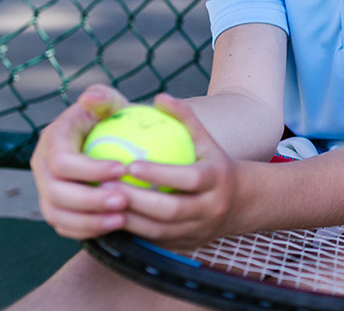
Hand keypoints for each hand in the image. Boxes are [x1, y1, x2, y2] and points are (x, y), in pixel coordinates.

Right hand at [30, 83, 132, 238]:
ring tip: (122, 219)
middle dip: (89, 200)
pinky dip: (87, 230)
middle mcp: (43, 168)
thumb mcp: (109, 103)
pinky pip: (65, 227)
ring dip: (89, 221)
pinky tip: (116, 227)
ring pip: (57, 215)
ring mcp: (46, 191)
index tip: (123, 168)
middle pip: (56, 193)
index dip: (89, 168)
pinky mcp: (57, 209)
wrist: (110, 142)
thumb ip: (102, 98)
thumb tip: (91, 98)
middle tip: (124, 200)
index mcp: (52, 141)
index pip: (63, 161)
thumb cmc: (112, 119)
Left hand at [111, 93, 242, 247]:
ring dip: (129, 220)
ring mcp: (198, 230)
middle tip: (105, 187)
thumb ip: (185, 118)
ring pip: (160, 231)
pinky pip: (156, 241)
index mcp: (216, 180)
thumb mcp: (207, 140)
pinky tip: (110, 219)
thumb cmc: (215, 164)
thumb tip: (160, 97)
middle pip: (171, 210)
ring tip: (102, 204)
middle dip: (136, 200)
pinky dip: (133, 232)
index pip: (188, 178)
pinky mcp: (186, 245)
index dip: (160, 173)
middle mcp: (210, 208)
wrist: (242, 203)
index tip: (131, 164)